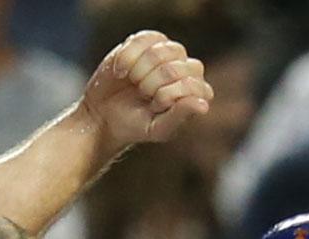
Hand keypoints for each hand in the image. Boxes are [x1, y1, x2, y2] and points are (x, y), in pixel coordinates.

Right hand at [76, 31, 212, 155]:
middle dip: (150, 86)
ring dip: (139, 71)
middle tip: (142, 96)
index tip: (154, 108)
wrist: (105, 114)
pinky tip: (123, 71)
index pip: (190, 85)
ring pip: (159, 52)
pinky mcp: (149, 40)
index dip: (165, 97)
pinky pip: (143, 40)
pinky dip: (127, 58)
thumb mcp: (157, 129)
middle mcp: (188, 69)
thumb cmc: (135, 124)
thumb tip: (203, 106)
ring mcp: (169, 52)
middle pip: (173, 69)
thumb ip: (180, 116)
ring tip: (134, 82)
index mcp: (197, 92)